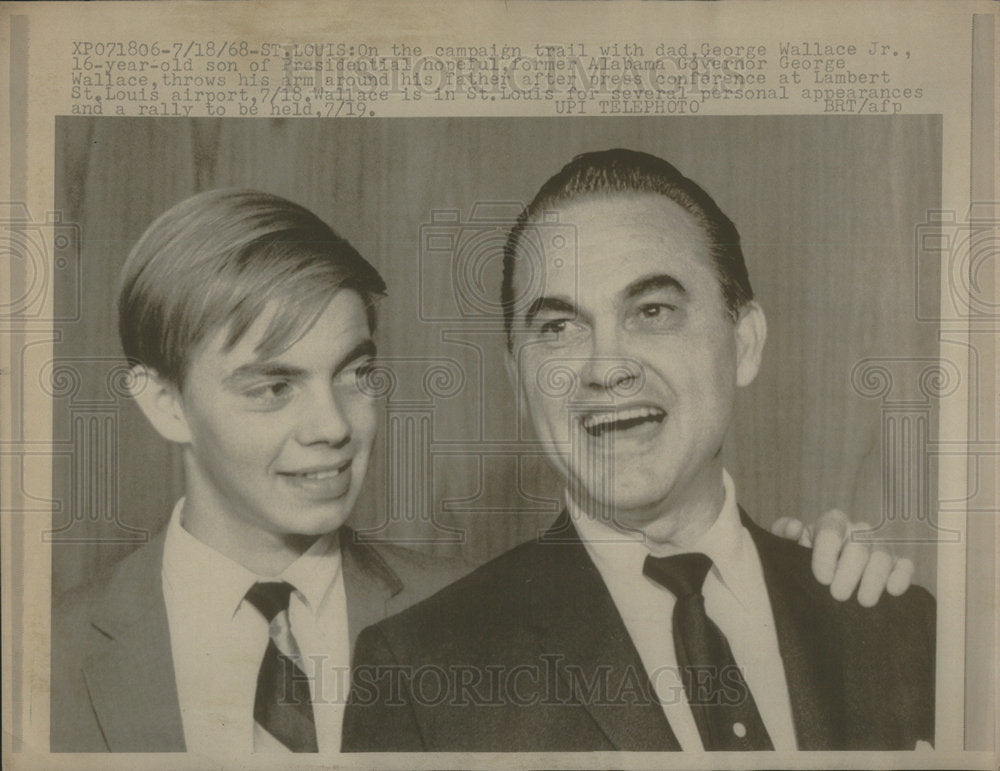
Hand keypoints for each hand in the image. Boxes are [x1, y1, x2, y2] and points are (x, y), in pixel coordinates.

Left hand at [770, 509, 913, 606]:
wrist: (822, 576)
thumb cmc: (803, 558)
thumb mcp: (787, 545)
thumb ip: (782, 532)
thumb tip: (795, 527)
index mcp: (832, 522)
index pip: (831, 531)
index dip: (826, 555)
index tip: (822, 579)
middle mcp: (858, 530)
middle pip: (859, 547)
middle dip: (849, 573)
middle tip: (837, 595)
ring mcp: (879, 546)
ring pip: (883, 557)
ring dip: (874, 580)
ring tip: (862, 601)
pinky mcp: (896, 564)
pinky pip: (905, 566)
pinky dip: (901, 577)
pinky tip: (891, 591)